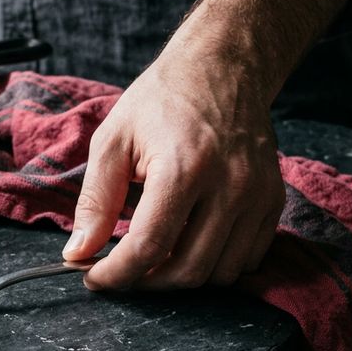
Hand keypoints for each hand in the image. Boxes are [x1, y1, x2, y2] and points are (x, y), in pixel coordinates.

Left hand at [63, 46, 284, 288]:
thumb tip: (78, 252)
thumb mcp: (112, 141)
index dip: (117, 274)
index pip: (149, 245)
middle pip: (187, 268)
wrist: (222, 68)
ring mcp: (258, 196)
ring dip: (179, 277)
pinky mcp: (273, 200)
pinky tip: (185, 244)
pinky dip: (213, 264)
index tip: (92, 278)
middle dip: (146, 282)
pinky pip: (245, 259)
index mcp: (184, 168)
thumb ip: (95, 200)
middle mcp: (230, 186)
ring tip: (150, 258)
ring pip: (219, 273)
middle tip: (119, 272)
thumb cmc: (160, 101)